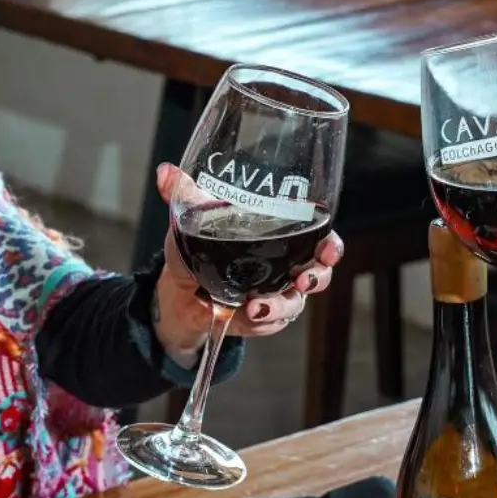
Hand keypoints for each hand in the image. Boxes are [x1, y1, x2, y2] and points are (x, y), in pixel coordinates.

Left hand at [152, 163, 343, 364]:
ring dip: (278, 306)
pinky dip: (258, 321)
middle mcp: (286, 266)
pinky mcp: (261, 319)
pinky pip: (270, 324)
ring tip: (255, 307)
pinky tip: (243, 314)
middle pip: (319, 275)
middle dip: (317, 278)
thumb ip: (185, 195)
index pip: (319, 239)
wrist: (179, 291)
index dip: (330, 245)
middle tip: (302, 280)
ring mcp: (276, 294)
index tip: (327, 248)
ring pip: (293, 304)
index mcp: (281, 237)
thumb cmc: (196, 248)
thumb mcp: (192, 218)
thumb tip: (166, 173)